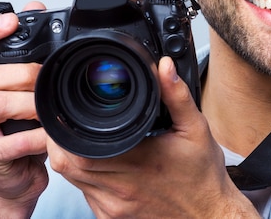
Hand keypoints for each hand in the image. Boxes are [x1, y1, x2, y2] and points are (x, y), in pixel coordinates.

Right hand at [0, 2, 48, 217]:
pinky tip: (51, 133)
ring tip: (50, 104)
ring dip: (31, 102)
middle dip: (22, 72)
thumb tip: (35, 6)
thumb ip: (24, 49)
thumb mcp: (19, 87)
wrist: (13, 177)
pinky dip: (38, 135)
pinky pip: (14, 141)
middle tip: (46, 75)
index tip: (12, 20)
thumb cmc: (16, 128)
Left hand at [47, 56, 258, 217]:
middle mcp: (120, 188)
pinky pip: (85, 196)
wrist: (210, 217)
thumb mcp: (196, 128)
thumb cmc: (203, 177)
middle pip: (67, 164)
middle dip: (61, 141)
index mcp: (137, 162)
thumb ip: (176, 95)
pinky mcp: (113, 218)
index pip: (79, 148)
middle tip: (70, 121)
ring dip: (71, 159)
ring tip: (84, 139)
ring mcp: (114, 207)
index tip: (68, 112)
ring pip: (73, 182)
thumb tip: (164, 67)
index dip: (64, 131)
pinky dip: (84, 178)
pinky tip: (99, 164)